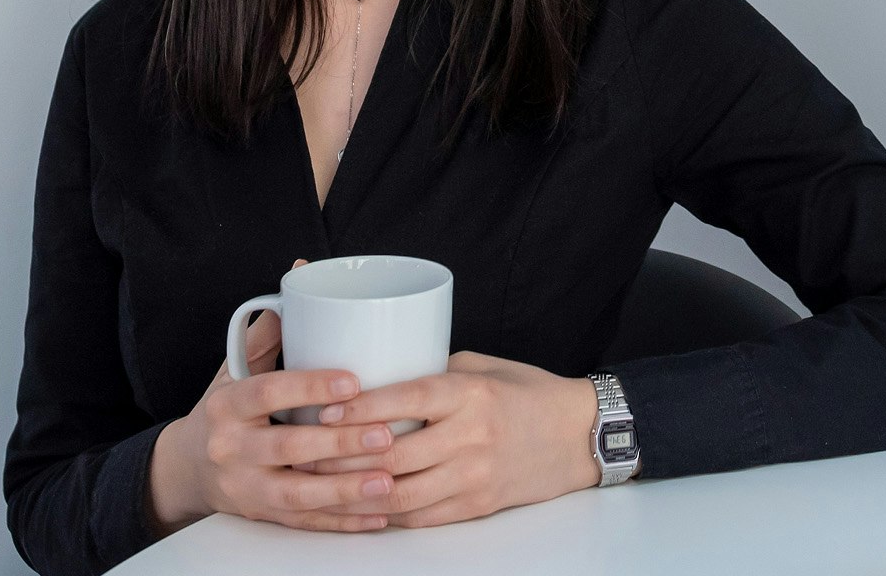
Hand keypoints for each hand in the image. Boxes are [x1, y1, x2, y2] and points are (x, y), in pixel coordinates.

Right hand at [146, 261, 400, 535]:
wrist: (186, 468)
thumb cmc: (225, 409)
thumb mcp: (236, 369)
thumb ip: (271, 329)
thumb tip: (305, 272)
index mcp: (227, 405)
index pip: (268, 392)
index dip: (310, 386)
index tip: (353, 381)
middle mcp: (231, 448)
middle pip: (288, 447)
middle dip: (339, 443)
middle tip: (386, 435)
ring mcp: (244, 487)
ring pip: (298, 494)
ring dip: (346, 490)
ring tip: (388, 481)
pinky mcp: (259, 516)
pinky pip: (305, 522)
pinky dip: (342, 521)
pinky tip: (377, 516)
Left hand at [304, 351, 601, 526]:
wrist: (580, 435)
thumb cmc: (530, 393)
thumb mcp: (484, 367)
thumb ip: (433, 373)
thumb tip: (379, 375)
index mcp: (470, 393)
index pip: (404, 400)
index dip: (358, 408)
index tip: (322, 410)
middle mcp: (471, 436)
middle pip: (392, 454)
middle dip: (342, 458)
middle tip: (305, 455)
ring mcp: (474, 476)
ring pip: (400, 494)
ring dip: (355, 494)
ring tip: (321, 488)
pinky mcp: (478, 506)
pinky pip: (421, 517)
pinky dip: (385, 516)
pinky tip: (359, 508)